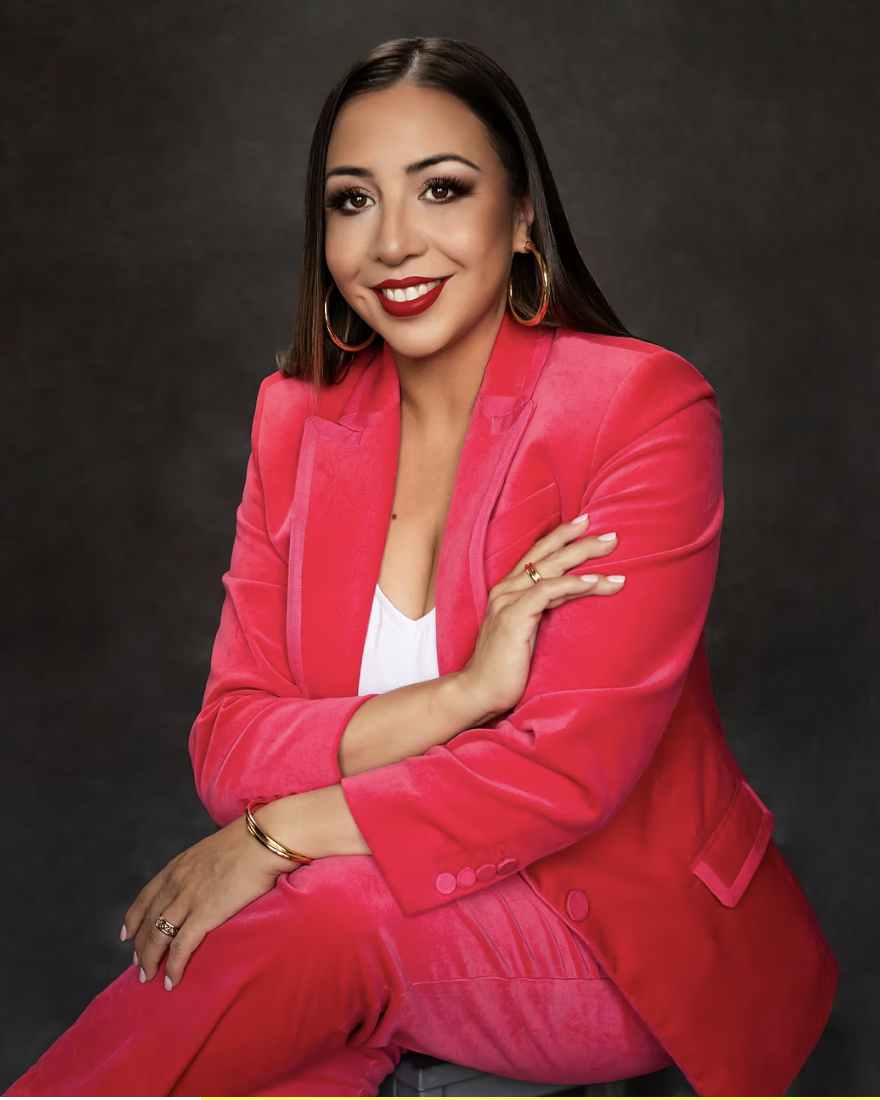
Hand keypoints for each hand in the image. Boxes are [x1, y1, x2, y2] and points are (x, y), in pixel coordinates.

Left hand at [121, 811, 293, 988]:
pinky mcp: (203, 915)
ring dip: (150, 960)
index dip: (133, 919)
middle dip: (140, 947)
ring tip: (148, 977)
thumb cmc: (247, 842)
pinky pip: (180, 948)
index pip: (145, 897)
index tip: (127, 935)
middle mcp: (175, 884)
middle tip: (139, 965)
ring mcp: (187, 900)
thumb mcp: (211, 850)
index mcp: (176, 867)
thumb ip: (200, 867)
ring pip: (157, 937)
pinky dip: (172, 967)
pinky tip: (170, 981)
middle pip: (148, 921)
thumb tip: (207, 879)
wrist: (261, 841)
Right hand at [459, 513, 622, 718]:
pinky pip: (547, 592)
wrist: (478, 691)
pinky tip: (594, 582)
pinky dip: (572, 584)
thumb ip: (543, 606)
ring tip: (613, 553)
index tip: (588, 523)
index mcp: (508, 589)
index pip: (538, 554)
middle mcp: (506, 589)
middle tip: (611, 535)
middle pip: (546, 554)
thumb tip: (573, 592)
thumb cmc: (506, 665)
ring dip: (584, 557)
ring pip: (550, 568)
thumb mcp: (529, 629)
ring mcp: (507, 602)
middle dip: (579, 540)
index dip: (561, 536)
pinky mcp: (513, 618)